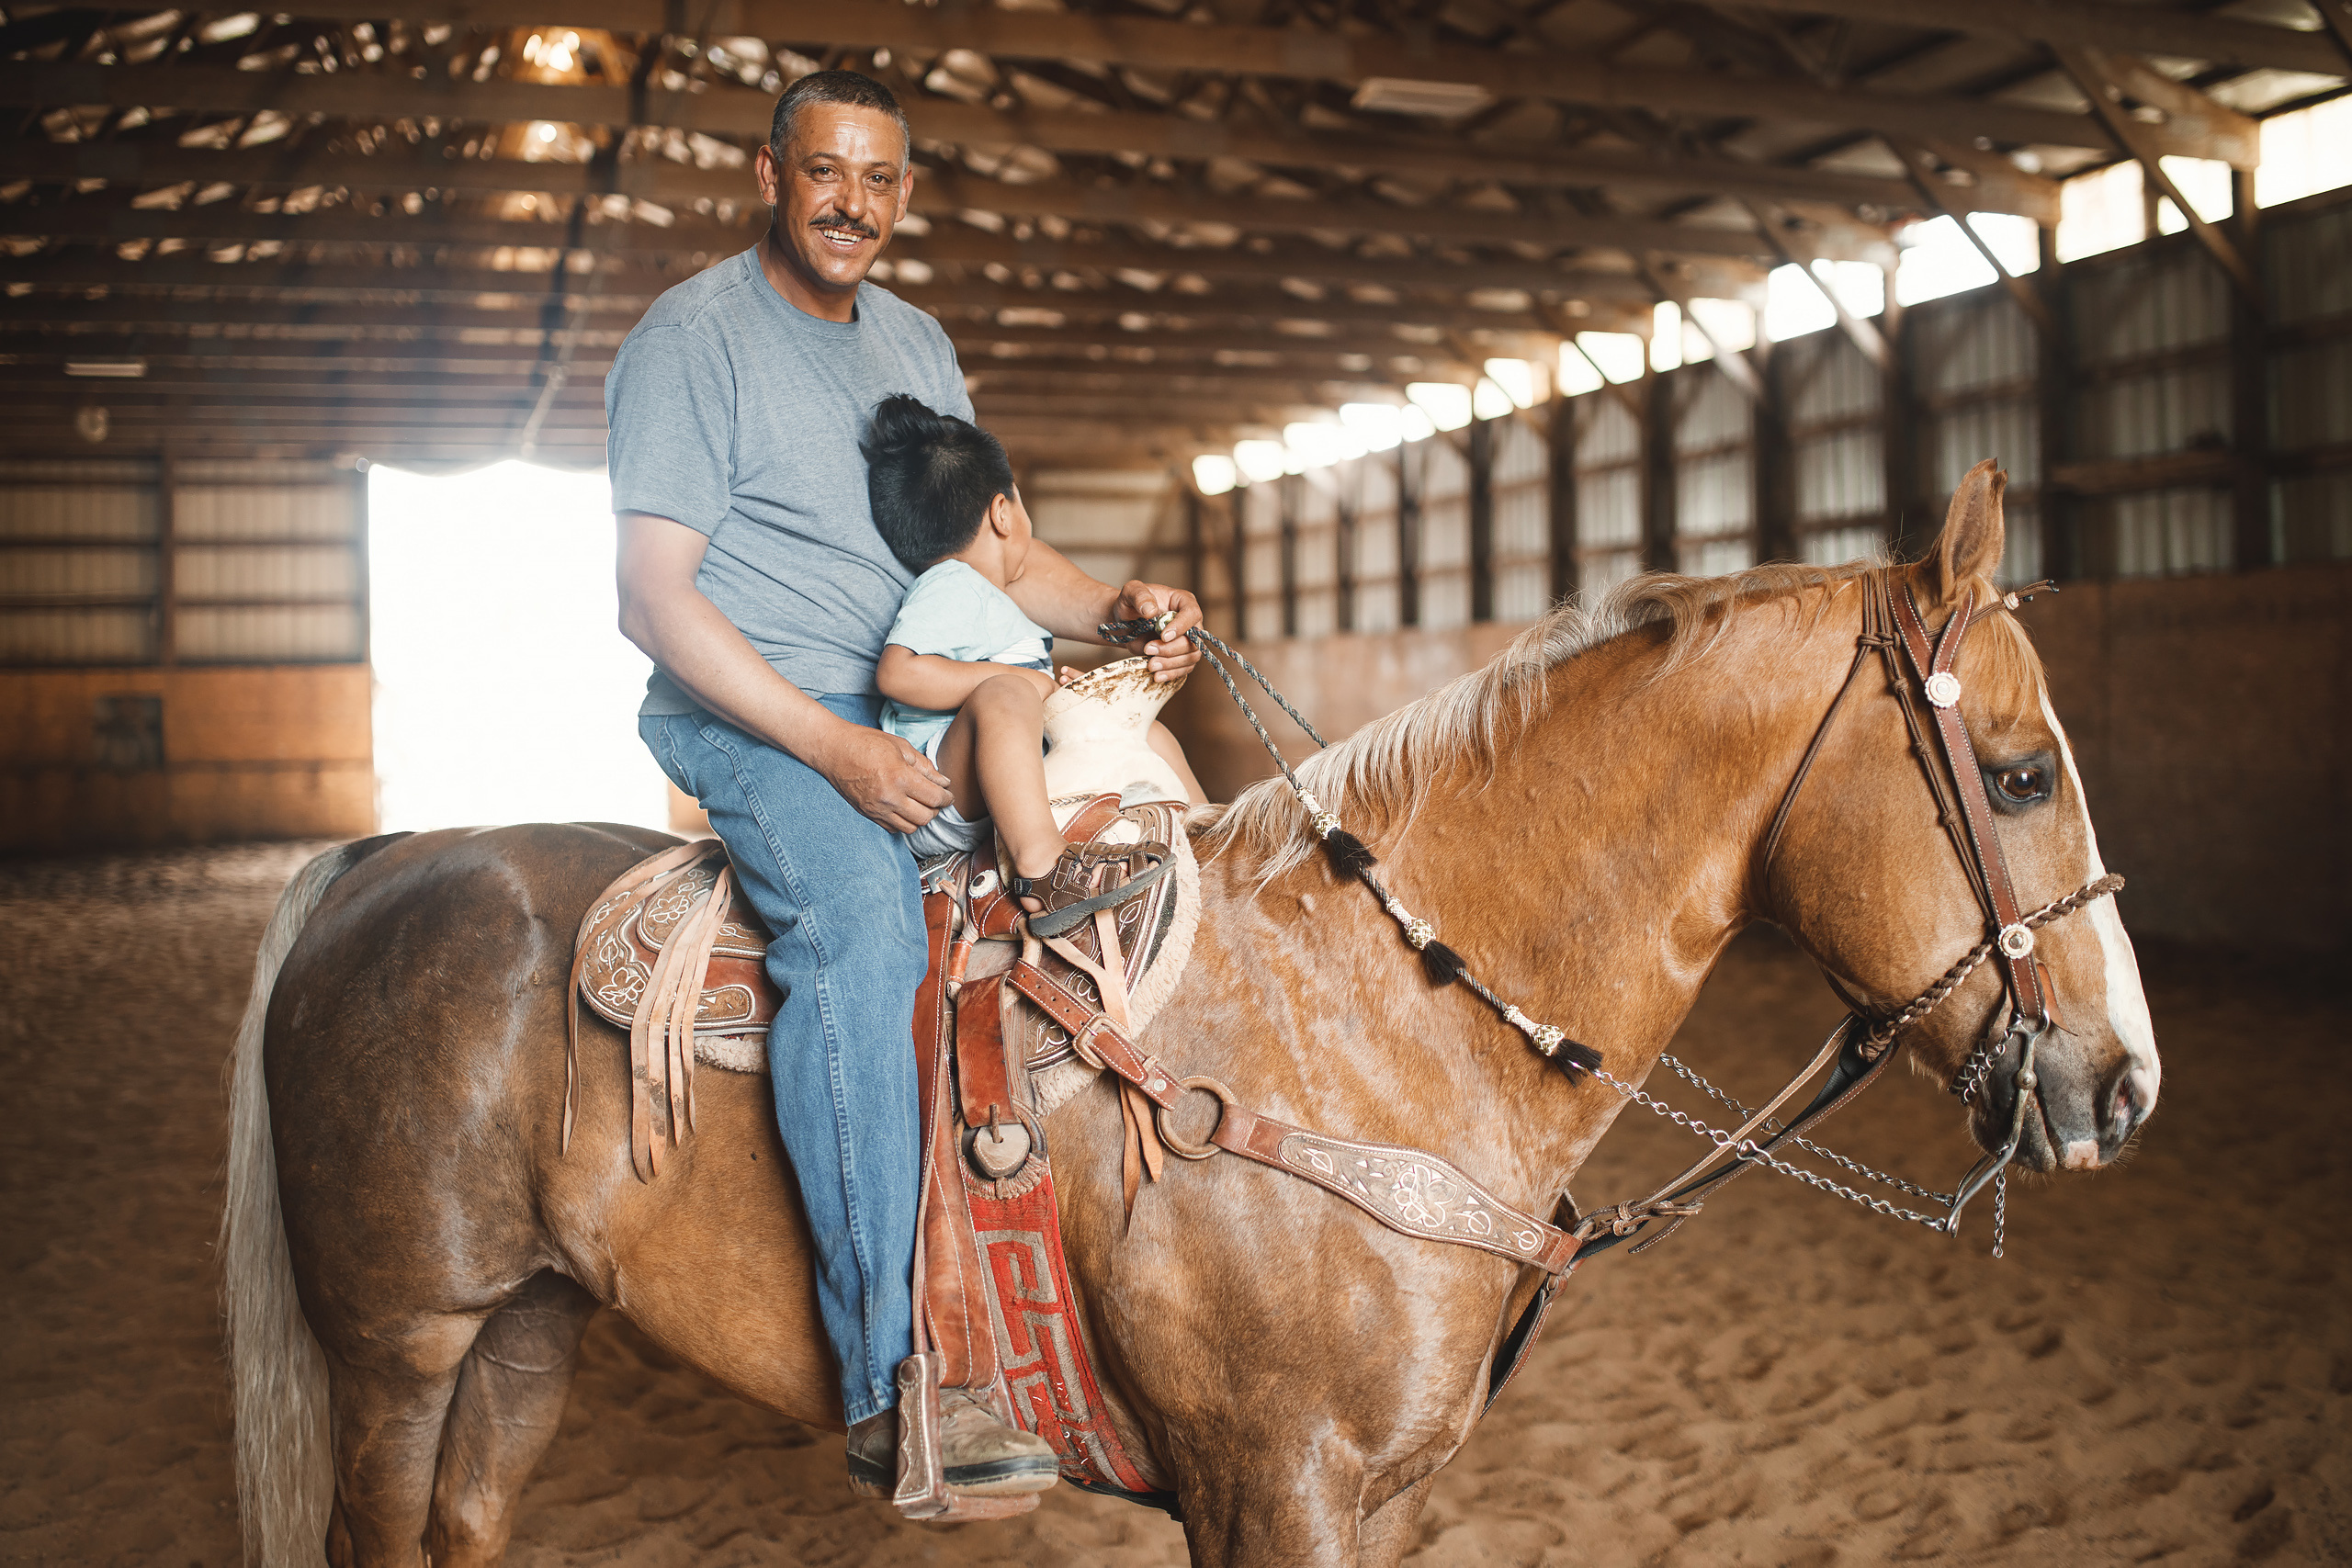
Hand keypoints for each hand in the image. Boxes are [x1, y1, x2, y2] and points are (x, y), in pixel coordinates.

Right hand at [808, 721, 952, 833]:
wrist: (834, 750)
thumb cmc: (867, 743)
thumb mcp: (901, 746)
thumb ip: (925, 766)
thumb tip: (944, 782)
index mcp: (900, 777)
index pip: (934, 798)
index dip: (947, 798)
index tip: (949, 795)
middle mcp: (889, 797)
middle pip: (925, 817)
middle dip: (936, 809)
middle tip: (936, 799)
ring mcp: (877, 809)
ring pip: (911, 827)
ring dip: (920, 818)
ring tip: (921, 804)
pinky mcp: (868, 814)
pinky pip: (894, 828)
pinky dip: (904, 822)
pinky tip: (904, 809)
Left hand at [1113, 581, 1203, 683]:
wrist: (1125, 623)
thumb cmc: (1130, 605)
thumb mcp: (1130, 592)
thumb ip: (1139, 595)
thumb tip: (1150, 610)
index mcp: (1183, 601)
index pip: (1192, 614)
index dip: (1181, 626)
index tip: (1163, 635)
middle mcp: (1190, 622)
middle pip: (1194, 640)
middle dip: (1171, 649)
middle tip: (1148, 649)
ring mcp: (1187, 641)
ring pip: (1191, 657)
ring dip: (1170, 664)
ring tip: (1150, 664)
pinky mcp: (1181, 657)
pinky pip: (1184, 669)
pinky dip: (1171, 674)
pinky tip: (1157, 675)